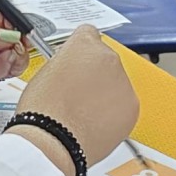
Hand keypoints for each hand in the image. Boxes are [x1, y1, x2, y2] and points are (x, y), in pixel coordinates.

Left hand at [0, 9, 30, 97]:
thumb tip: (12, 35)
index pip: (5, 21)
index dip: (17, 26)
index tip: (25, 31)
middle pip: (10, 42)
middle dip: (19, 44)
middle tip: (18, 46)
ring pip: (6, 60)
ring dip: (14, 58)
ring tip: (10, 56)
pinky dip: (3, 70)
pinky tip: (2, 64)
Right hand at [10, 26, 139, 175]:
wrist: (54, 142)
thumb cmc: (43, 110)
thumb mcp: (45, 72)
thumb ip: (65, 62)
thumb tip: (73, 68)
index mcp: (84, 44)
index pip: (89, 34)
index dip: (80, 51)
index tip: (78, 62)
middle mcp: (108, 58)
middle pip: (104, 60)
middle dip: (94, 74)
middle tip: (76, 94)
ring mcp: (123, 82)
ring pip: (116, 83)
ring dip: (105, 94)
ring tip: (83, 112)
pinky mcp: (132, 106)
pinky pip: (123, 105)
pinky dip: (113, 113)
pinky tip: (93, 122)